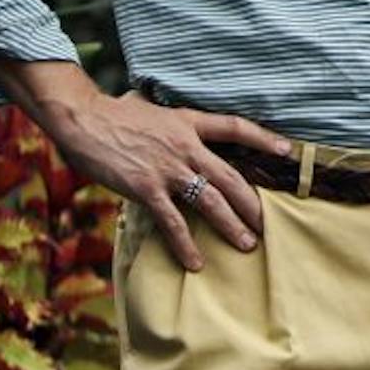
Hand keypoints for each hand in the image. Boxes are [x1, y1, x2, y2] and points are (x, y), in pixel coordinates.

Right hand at [46, 89, 291, 272]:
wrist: (83, 119)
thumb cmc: (112, 113)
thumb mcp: (149, 108)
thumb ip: (165, 119)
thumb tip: (162, 115)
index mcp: (188, 122)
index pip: (235, 128)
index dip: (263, 138)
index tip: (286, 151)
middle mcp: (185, 145)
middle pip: (231, 176)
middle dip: (252, 202)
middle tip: (268, 223)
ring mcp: (168, 168)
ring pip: (211, 201)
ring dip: (231, 225)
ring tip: (247, 244)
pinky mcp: (147, 188)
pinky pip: (173, 222)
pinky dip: (185, 244)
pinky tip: (196, 262)